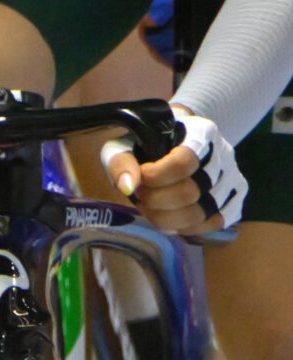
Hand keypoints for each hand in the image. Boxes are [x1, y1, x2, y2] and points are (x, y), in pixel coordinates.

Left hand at [104, 107, 246, 235]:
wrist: (177, 141)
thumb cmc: (149, 143)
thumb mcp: (127, 144)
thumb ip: (122, 163)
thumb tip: (128, 187)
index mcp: (201, 132)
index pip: (184, 162)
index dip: (157, 177)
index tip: (141, 178)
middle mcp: (224, 154)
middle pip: (191, 192)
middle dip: (157, 200)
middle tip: (140, 196)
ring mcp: (233, 178)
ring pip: (201, 213)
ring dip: (167, 217)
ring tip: (150, 207)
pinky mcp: (236, 199)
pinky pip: (213, 224)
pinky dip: (186, 227)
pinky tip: (169, 219)